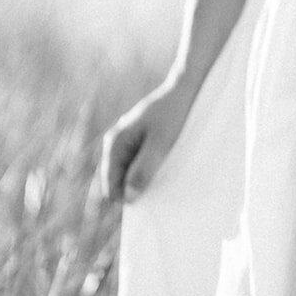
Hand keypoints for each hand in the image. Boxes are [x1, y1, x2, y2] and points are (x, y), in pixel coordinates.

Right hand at [99, 78, 196, 203]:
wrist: (185, 90)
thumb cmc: (173, 115)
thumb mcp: (160, 145)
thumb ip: (143, 170)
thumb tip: (129, 197)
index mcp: (115, 144)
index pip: (111, 186)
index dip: (127, 199)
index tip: (149, 205)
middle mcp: (116, 143)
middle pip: (119, 181)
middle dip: (135, 190)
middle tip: (160, 191)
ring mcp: (127, 142)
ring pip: (130, 173)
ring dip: (144, 180)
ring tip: (165, 178)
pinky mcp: (140, 141)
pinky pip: (139, 163)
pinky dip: (150, 169)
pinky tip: (166, 168)